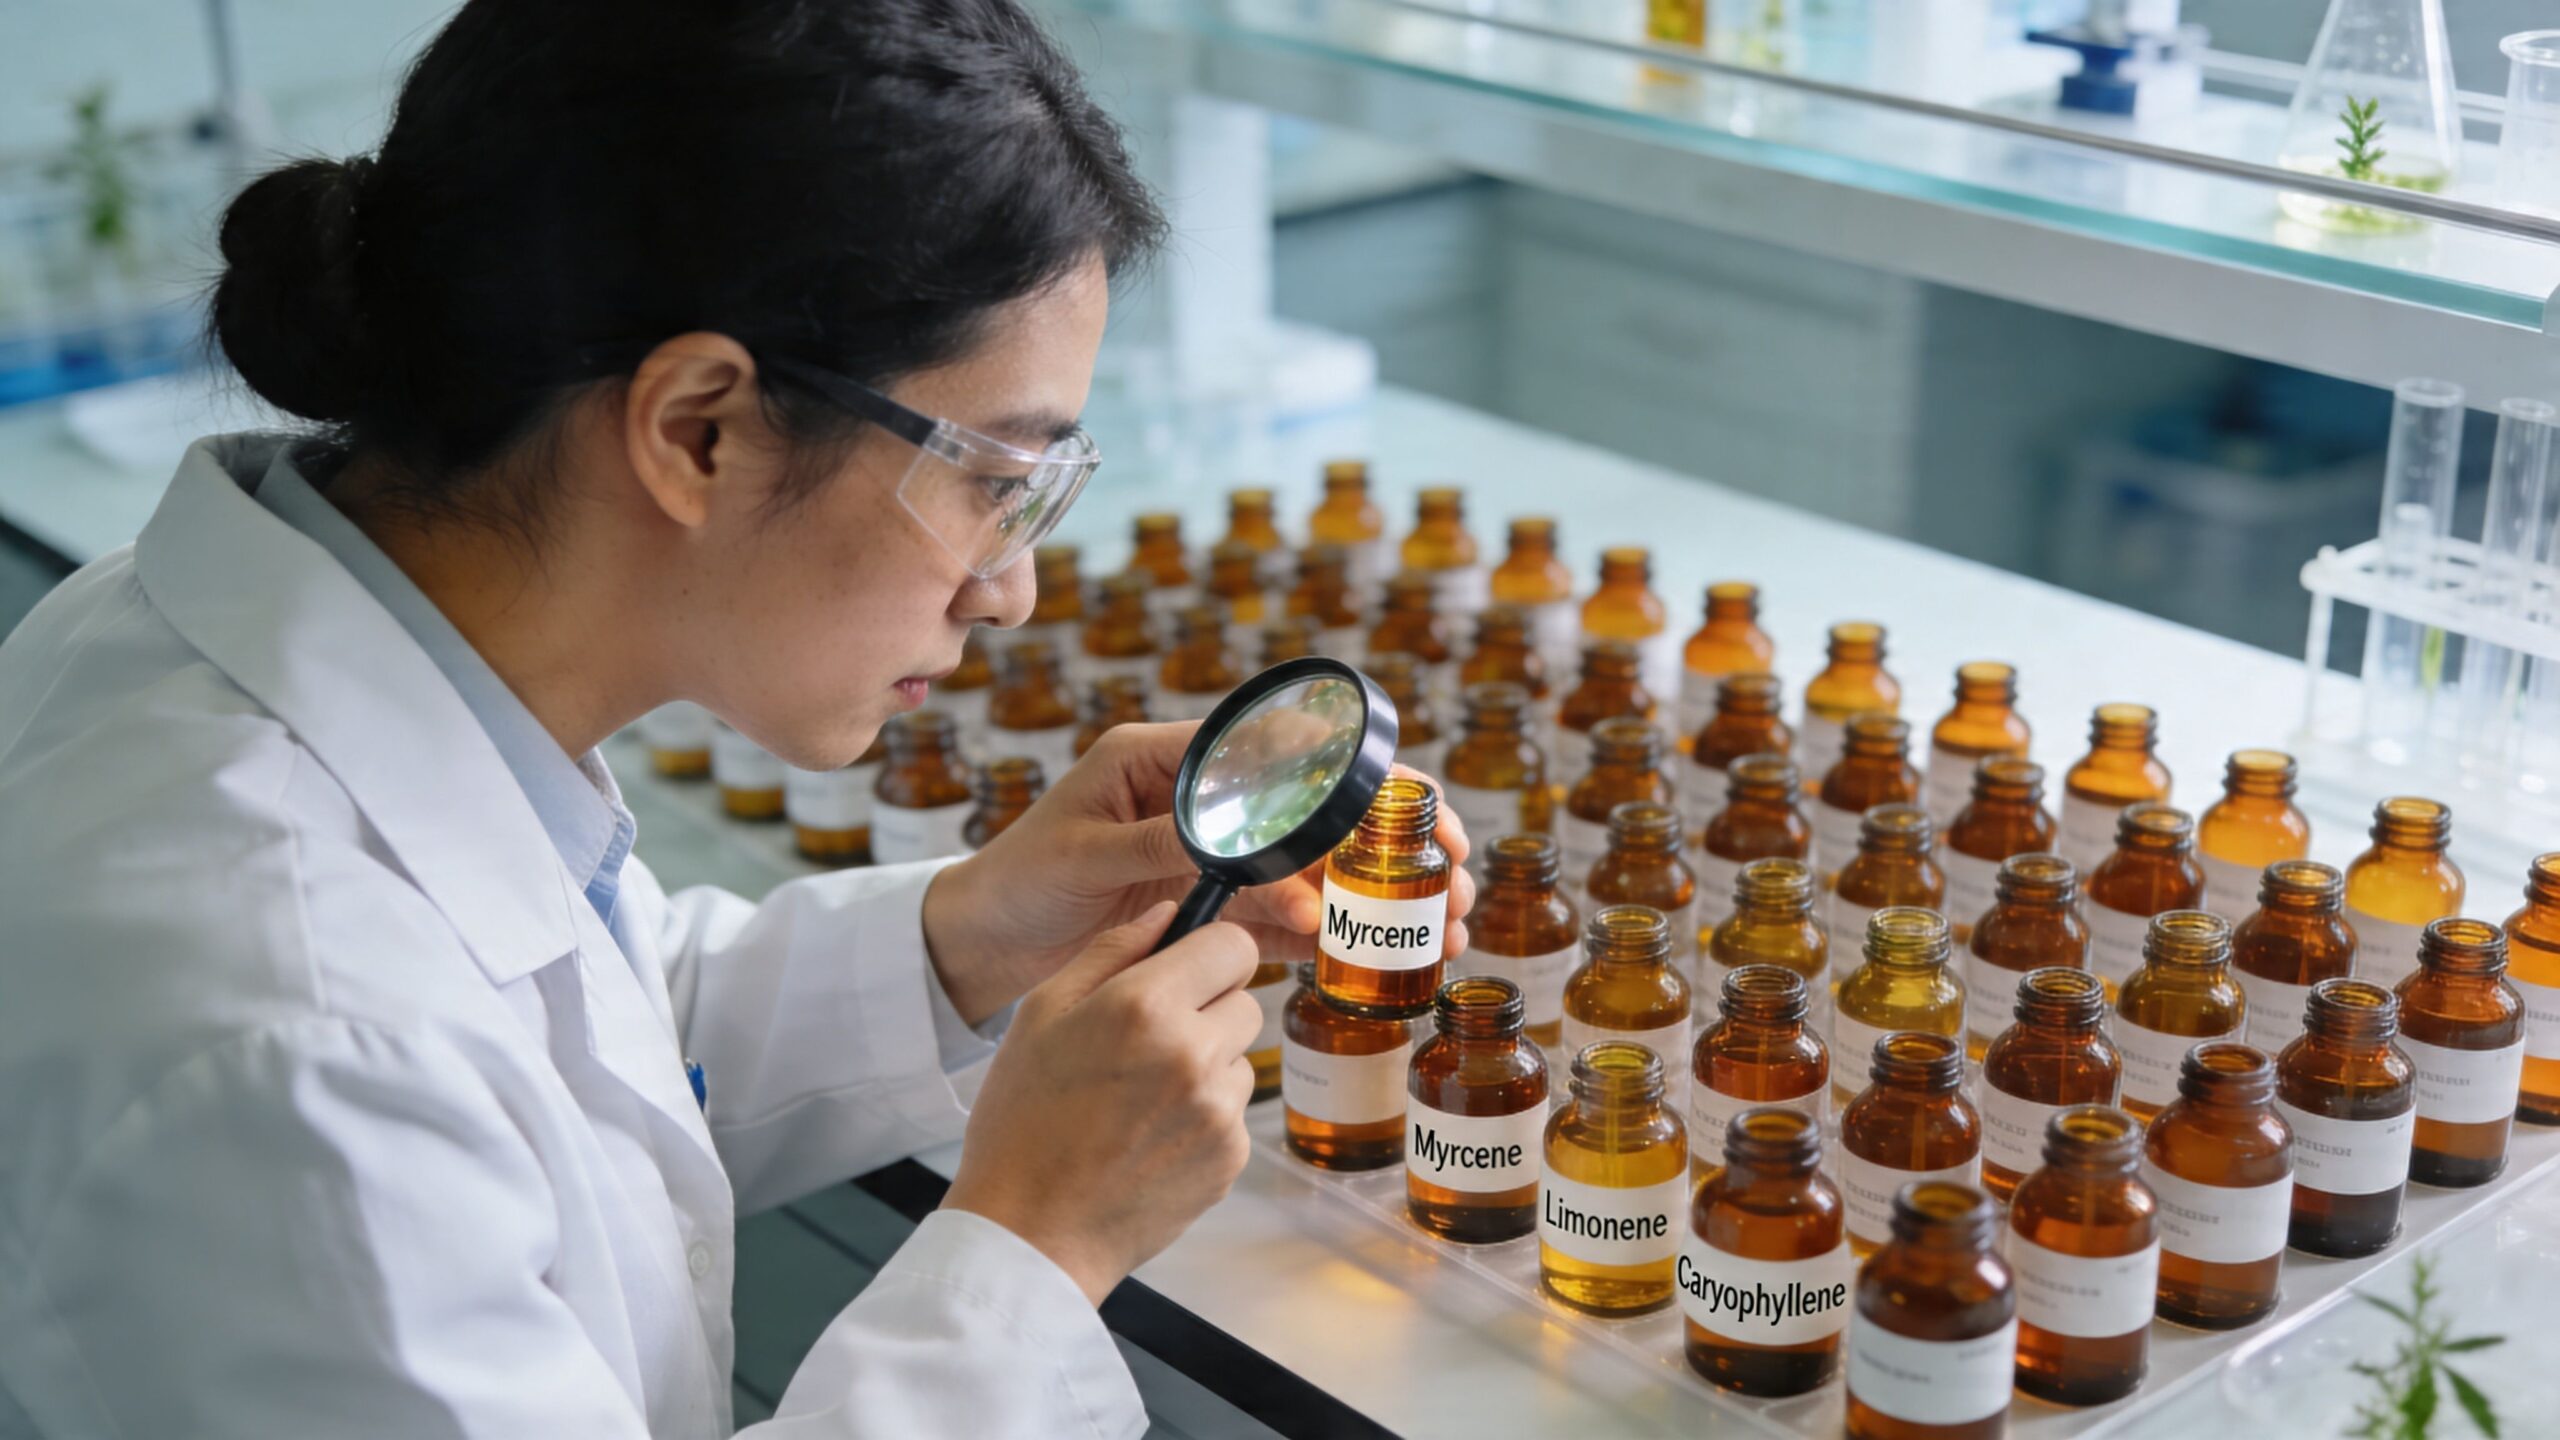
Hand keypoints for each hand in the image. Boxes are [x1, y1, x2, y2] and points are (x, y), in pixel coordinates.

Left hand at [922, 720, 1473, 1021]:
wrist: (978, 943)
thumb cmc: (1015, 881)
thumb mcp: (1080, 854)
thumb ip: (1155, 844)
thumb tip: (1234, 843)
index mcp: (1167, 758)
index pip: (1281, 750)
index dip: (1355, 778)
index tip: (1417, 810)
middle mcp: (1202, 799)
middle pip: (1320, 810)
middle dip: (1395, 846)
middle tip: (1457, 884)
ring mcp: (1213, 856)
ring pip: (1315, 869)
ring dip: (1378, 899)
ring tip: (1441, 932)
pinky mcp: (1211, 908)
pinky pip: (1282, 919)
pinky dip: (1328, 938)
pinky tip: (1374, 960)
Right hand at [941, 901, 1258, 1303]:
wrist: (1030, 1232)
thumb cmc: (1023, 1122)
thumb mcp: (1041, 1013)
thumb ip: (1112, 951)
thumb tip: (1169, 913)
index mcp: (1146, 1006)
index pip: (1232, 944)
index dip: (1209, 952)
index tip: (1187, 969)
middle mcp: (1194, 1054)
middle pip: (1245, 1000)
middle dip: (1207, 1009)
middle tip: (1148, 1041)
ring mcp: (1219, 1111)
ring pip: (1242, 1057)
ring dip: (1208, 1064)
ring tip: (1141, 1097)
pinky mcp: (1230, 1158)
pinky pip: (1234, 1112)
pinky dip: (1204, 1116)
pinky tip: (1151, 1135)